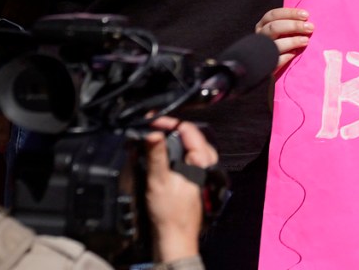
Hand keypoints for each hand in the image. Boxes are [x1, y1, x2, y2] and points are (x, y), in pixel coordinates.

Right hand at [140, 118, 216, 261]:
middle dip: (171, 128)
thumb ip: (157, 156)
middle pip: (190, 136)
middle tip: (153, 126)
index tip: (152, 121)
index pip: (189, 130)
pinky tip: (162, 155)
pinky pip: (186, 157)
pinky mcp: (194, 179)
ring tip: (155, 137)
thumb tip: (153, 134)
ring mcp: (201, 171)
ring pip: (189, 146)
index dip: (169, 122)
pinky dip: (174, 152)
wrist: (174, 236)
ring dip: (173, 140)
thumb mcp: (158, 181)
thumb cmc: (170, 213)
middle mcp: (206, 163)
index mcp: (202, 160)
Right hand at [257, 6, 314, 76]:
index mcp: (263, 24)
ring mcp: (262, 51)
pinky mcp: (267, 65)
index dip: (290, 13)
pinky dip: (286, 56)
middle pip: (274, 27)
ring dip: (292, 41)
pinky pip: (276, 60)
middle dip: (293, 26)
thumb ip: (290, 23)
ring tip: (306, 41)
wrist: (271, 65)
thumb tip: (307, 20)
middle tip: (310, 27)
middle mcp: (261, 36)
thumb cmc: (282, 41)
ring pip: (274, 44)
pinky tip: (295, 54)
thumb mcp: (283, 29)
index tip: (306, 15)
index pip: (274, 14)